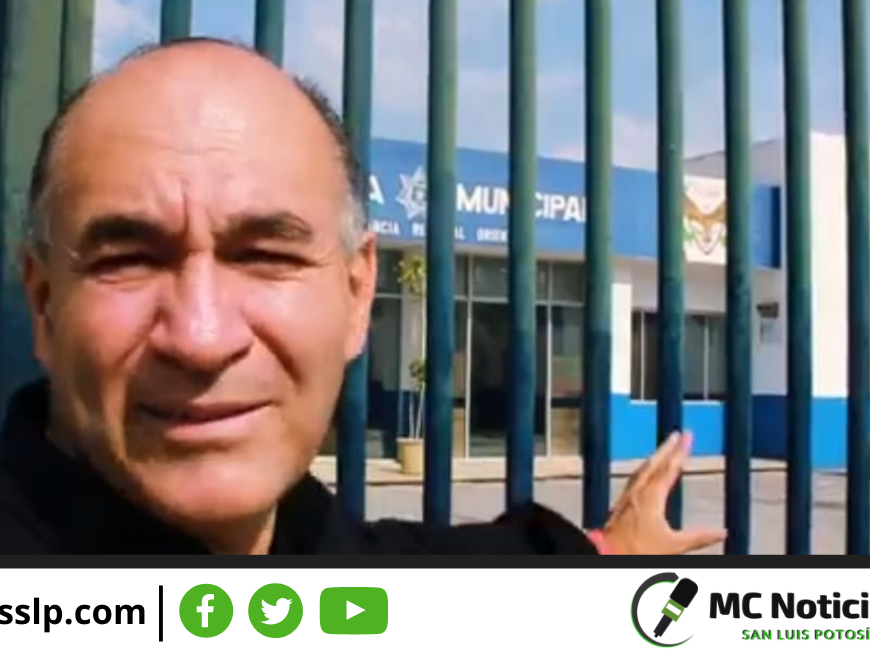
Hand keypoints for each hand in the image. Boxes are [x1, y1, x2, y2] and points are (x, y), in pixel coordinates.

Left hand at [596, 431, 726, 554]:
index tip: (687, 435)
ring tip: (663, 449)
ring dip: (655, 457)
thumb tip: (723, 533)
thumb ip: (698, 538)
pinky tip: (645, 474)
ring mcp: (627, 496)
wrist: (608, 555)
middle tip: (678, 434)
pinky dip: (644, 470)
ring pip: (642, 470)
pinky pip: (635, 478)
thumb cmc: (638, 550)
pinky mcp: (621, 504)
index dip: (680, 451)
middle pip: (654, 463)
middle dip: (667, 448)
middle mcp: (638, 491)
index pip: (669, 468)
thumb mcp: (673, 545)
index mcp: (651, 496)